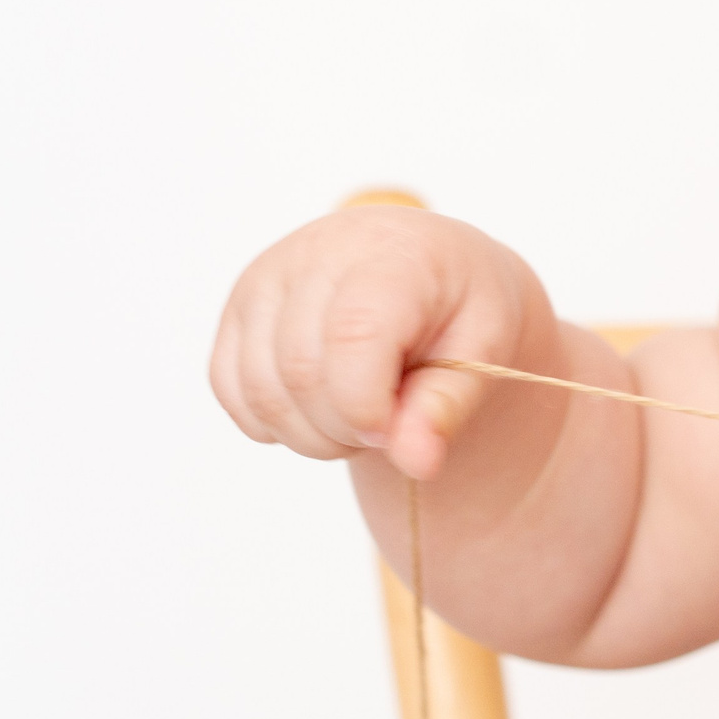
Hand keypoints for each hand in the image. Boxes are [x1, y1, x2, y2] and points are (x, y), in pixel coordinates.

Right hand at [209, 207, 546, 479]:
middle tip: (392, 422)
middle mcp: (314, 255)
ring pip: (260, 391)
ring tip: (363, 412)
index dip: (369, 406)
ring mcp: (265, 280)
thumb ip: (448, 404)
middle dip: (348, 429)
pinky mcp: (237, 310)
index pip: (352, 336)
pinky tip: (323, 406)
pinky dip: (276, 422)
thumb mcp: (486, 344)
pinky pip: (233, 391)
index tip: (400, 428)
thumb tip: (417, 463)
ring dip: (312, 433)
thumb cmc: (460, 301)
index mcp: (389, 255)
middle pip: (302, 374)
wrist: (427, 264)